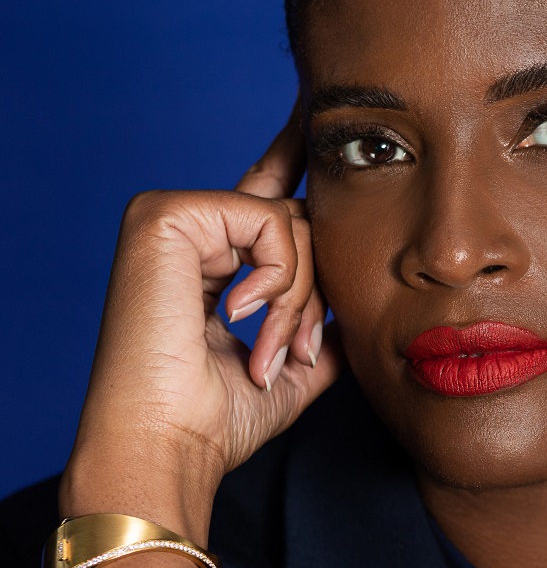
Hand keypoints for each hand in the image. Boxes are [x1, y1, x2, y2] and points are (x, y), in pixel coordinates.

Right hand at [60, 107, 338, 567]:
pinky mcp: (167, 216)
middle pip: (297, 221)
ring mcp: (169, 217)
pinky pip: (270, 222)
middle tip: (297, 351)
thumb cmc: (214, 422)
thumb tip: (358, 308)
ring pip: (290, 223)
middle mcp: (182, 230)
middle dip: (315, 292)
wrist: (168, 445)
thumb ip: (321, 327)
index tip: (319, 122)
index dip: (297, 161)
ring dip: (298, 300)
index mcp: (204, 259)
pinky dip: (278, 280)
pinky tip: (240, 317)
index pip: (264, 201)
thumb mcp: (291, 369)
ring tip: (268, 353)